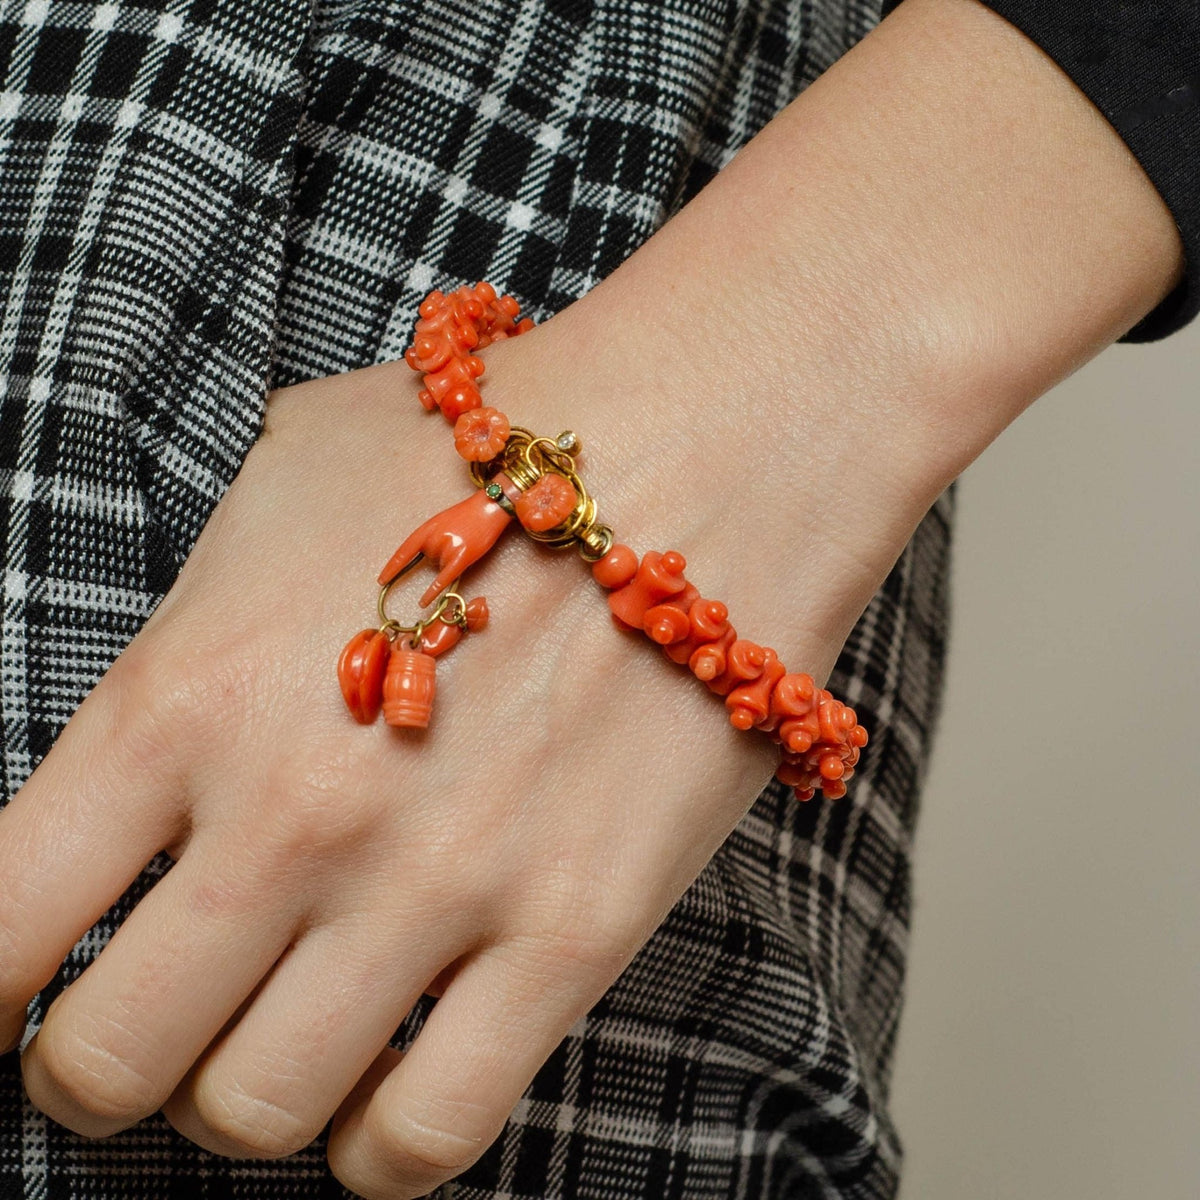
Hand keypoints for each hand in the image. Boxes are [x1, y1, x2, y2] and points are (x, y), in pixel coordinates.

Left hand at [0, 316, 873, 1198]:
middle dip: (101, 1066)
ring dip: (241, 1095)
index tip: (19, 991)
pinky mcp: (569, 935)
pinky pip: (427, 1136)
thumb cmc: (483, 456)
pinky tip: (386, 1085)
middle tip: (150, 1023)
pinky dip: (379, 1146)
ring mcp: (433, 889)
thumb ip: (188, 622)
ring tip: (280, 1034)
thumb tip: (157, 722)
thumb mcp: (279, 491)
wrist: (699, 450)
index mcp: (185, 698)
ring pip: (253, 1115)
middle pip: (105, 1066)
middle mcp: (289, 817)